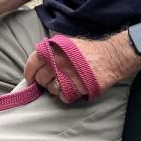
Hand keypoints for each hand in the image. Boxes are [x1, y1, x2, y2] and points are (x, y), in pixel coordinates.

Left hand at [22, 35, 138, 103]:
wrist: (111, 57)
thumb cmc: (88, 51)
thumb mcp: (67, 43)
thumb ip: (50, 50)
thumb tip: (36, 62)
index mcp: (54, 49)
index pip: (32, 62)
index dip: (29, 73)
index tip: (30, 80)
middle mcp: (59, 61)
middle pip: (41, 79)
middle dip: (44, 82)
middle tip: (52, 81)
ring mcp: (68, 75)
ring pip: (51, 89)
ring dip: (56, 89)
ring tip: (66, 84)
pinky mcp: (78, 87)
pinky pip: (64, 97)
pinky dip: (67, 96)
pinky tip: (73, 88)